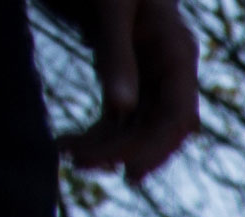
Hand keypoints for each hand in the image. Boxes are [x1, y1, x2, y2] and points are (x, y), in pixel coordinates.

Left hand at [59, 0, 200, 184]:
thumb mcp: (111, 6)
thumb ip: (116, 55)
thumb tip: (120, 109)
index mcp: (178, 53)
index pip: (178, 116)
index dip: (157, 149)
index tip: (126, 171)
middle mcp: (170, 70)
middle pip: (159, 129)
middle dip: (123, 151)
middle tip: (79, 164)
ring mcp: (150, 75)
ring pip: (137, 128)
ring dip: (105, 147)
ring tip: (65, 153)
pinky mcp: (128, 77)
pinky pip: (119, 118)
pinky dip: (97, 135)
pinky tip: (69, 142)